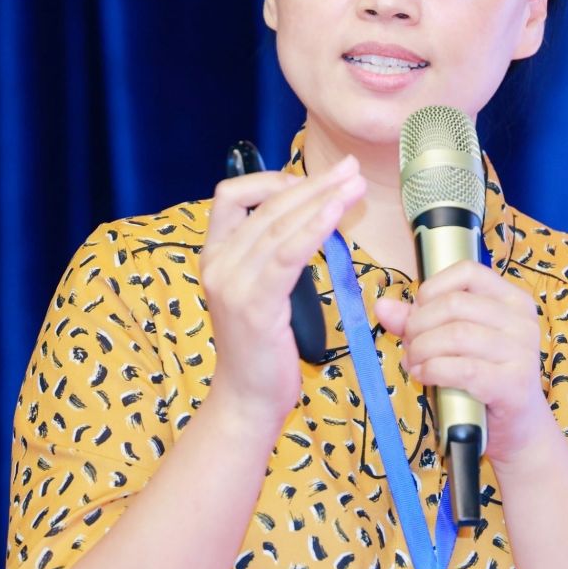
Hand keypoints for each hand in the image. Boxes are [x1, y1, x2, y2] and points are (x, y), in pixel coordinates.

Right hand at [199, 155, 365, 425]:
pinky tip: (338, 213)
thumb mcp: (260, 292)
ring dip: (321, 199)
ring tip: (354, 185)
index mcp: (213, 256)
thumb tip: (311, 217)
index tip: (308, 181)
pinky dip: (315, 227)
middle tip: (349, 169)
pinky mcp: (255, 305)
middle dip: (313, 183)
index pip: (230, 196)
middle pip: (265, 206)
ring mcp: (232, 284)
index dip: (270, 180)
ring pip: (278, 224)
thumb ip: (273, 255)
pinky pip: (288, 254)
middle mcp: (216, 265)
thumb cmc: (261, 348)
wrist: (247, 399)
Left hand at [372, 261, 567, 476]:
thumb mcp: (454, 344)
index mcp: (512, 301)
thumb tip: (383, 306)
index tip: (417, 313)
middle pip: (454, 304)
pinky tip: (424, 376)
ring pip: (455, 335)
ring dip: (422, 350)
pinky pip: (462, 369)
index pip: (467, 272)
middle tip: (409, 346)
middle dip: (418, 325)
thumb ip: (420, 321)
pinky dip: (433, 370)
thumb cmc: (483, 380)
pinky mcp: (513, 384)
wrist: (516, 430)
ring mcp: (522, 353)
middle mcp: (522, 322)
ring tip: (414, 363)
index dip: (431, 290)